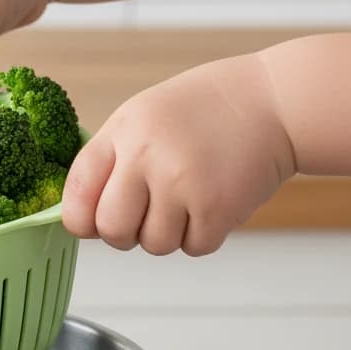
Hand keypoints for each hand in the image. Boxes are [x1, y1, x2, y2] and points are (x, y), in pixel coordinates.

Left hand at [62, 53, 295, 255]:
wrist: (273, 102)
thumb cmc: (202, 111)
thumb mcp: (140, 116)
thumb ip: (108, 161)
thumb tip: (81, 217)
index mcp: (121, 132)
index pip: (77, 192)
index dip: (78, 218)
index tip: (89, 221)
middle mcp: (146, 157)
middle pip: (111, 230)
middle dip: (122, 233)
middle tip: (142, 214)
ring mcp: (182, 184)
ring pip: (153, 245)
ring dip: (166, 233)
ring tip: (184, 199)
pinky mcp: (218, 208)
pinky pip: (193, 247)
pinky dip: (200, 235)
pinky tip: (209, 202)